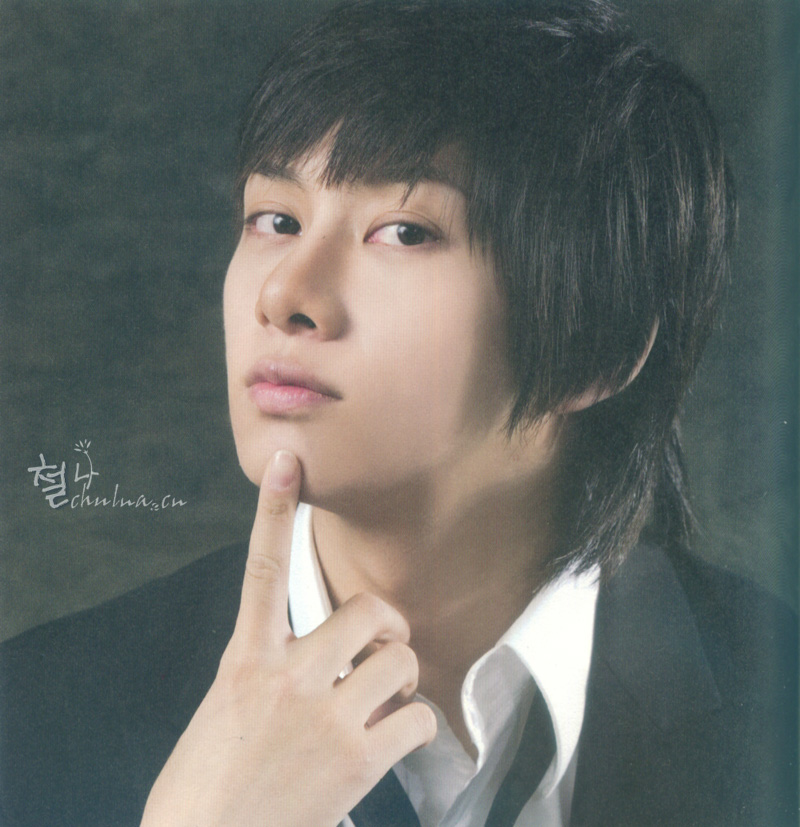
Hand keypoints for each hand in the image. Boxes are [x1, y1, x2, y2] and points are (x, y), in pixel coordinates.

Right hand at [141, 450, 436, 826]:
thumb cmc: (206, 783)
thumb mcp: (224, 707)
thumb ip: (264, 672)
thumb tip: (309, 665)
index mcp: (246, 658)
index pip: (261, 567)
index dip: (274, 509)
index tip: (286, 462)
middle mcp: (288, 676)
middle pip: (365, 609)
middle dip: (385, 622)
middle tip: (385, 644)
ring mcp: (325, 716)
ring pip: (398, 658)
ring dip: (402, 674)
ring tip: (388, 696)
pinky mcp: (357, 760)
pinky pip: (416, 716)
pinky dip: (415, 722)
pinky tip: (398, 735)